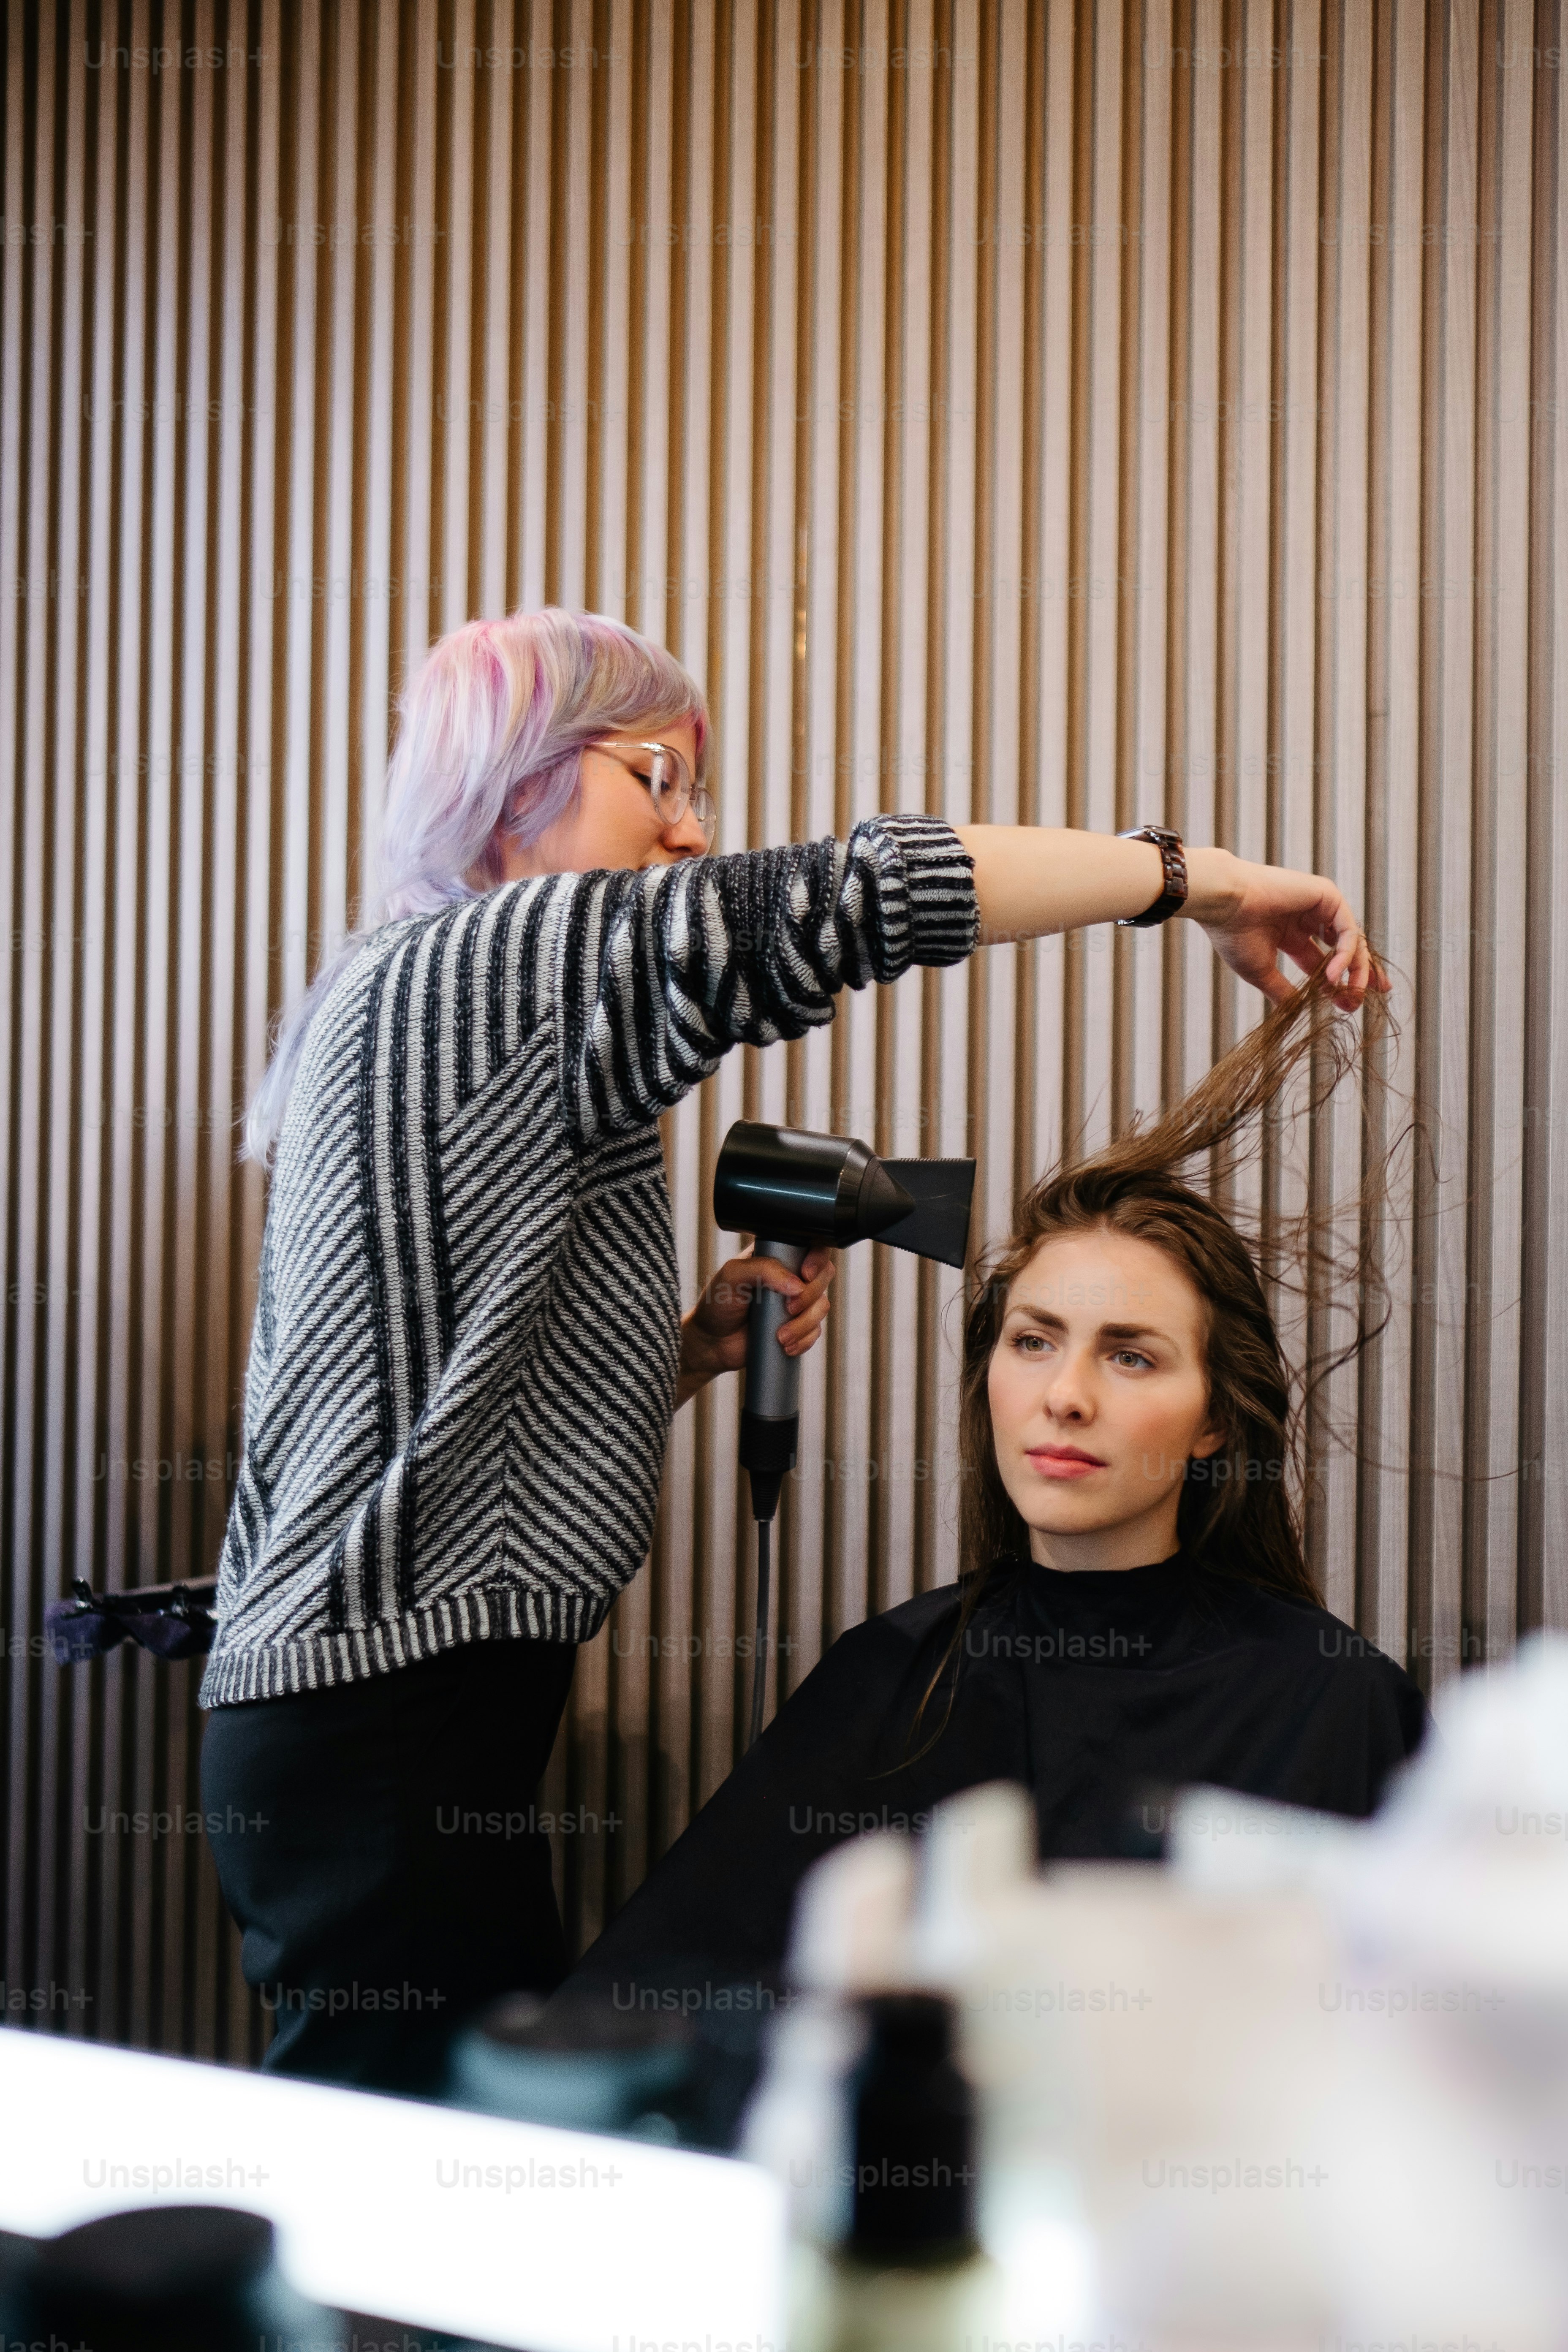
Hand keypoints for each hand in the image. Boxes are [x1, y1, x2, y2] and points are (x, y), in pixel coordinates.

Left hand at [674, 1245, 835, 1409]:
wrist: (711, 1342)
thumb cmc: (717, 1303)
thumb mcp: (732, 1275)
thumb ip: (763, 1269)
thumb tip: (797, 1285)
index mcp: (777, 1256)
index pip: (812, 1246)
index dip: (817, 1259)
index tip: (805, 1274)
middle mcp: (791, 1276)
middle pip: (823, 1276)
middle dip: (810, 1295)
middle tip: (788, 1308)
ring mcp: (796, 1302)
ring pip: (822, 1306)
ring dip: (805, 1323)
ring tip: (780, 1336)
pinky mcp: (797, 1327)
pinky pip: (815, 1331)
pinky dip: (804, 1340)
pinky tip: (785, 1345)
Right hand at [1184, 847, 1388, 1010]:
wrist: (1224, 903)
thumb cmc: (1234, 934)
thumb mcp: (1262, 972)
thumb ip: (1283, 991)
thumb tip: (1297, 1012)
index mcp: (1291, 934)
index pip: (1324, 960)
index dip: (1338, 983)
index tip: (1350, 1005)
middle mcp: (1308, 919)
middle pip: (1344, 949)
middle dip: (1359, 975)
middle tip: (1361, 1000)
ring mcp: (1318, 905)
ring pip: (1350, 939)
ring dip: (1356, 969)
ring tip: (1351, 994)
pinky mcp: (1327, 894)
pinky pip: (1347, 928)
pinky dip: (1345, 953)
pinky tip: (1334, 975)